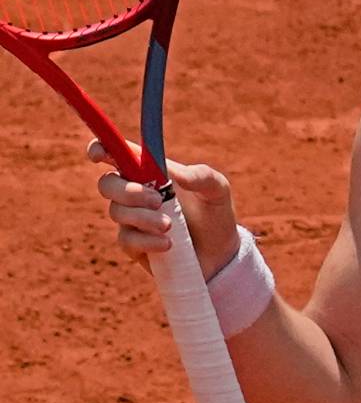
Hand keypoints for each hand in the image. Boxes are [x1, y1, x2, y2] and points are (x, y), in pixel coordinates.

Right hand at [89, 139, 241, 280]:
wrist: (220, 253)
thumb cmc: (215, 212)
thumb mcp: (217, 190)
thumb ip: (202, 176)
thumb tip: (176, 174)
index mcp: (151, 171)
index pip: (117, 153)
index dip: (101, 149)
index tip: (99, 155)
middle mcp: (135, 192)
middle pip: (108, 183)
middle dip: (128, 191)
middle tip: (157, 200)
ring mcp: (131, 219)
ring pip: (117, 212)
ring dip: (143, 218)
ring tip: (170, 225)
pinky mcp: (134, 244)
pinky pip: (126, 239)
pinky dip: (147, 240)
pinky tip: (168, 244)